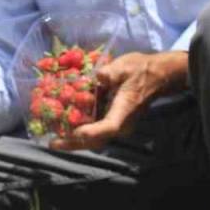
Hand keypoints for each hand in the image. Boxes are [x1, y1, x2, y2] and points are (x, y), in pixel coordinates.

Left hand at [50, 50, 187, 150]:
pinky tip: (63, 127)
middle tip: (52, 143)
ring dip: (74, 140)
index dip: (91, 132)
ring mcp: (117, 124)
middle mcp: (121, 124)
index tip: (74, 133)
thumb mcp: (124, 66)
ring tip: (53, 138)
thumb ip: (109, 73)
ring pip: (94, 138)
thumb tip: (96, 76)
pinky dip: (79, 132)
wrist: (157, 75)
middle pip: (96, 140)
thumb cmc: (140, 69)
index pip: (108, 127)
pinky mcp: (113, 121)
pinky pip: (95, 131)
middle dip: (74, 143)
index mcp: (124, 111)